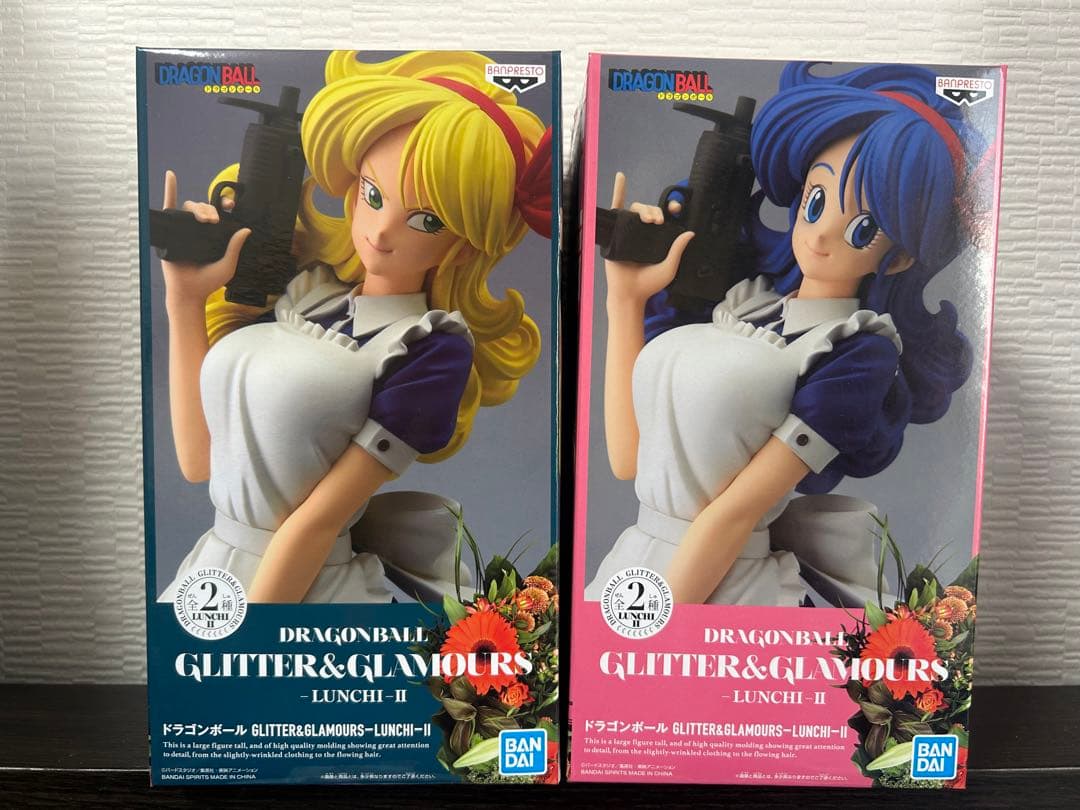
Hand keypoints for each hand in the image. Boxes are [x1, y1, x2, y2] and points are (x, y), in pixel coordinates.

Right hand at [160, 170, 249, 306]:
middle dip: (211, 209)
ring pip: (190, 207)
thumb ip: (235, 247)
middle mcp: (199, 229)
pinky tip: (171, 176)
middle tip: (214, 221)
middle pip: (205, 208)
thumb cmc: (208, 282)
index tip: (231, 205)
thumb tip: (246, 229)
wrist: (189, 292)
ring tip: (205, 219)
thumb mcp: (227, 265)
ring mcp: (184, 229)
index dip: (224, 205)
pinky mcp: (170, 230)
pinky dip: (170, 189)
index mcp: (214, 234)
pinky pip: (169, 206)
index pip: (220, 214)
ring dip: (198, 208)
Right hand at [604, 172, 693, 305]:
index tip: (677, 208)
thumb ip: (678, 250)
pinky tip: (621, 177)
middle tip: (659, 221)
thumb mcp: (669, 267)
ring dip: (644, 209)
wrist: (629, 293)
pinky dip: (618, 191)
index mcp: (656, 238)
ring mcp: (628, 231)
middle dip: (657, 211)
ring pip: (637, 209)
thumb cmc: (649, 284)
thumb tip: (691, 233)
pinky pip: (616, 207)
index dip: (671, 209)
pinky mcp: (615, 231)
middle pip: (650, 211)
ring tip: (649, 220)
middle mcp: (642, 233)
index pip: (665, 217)